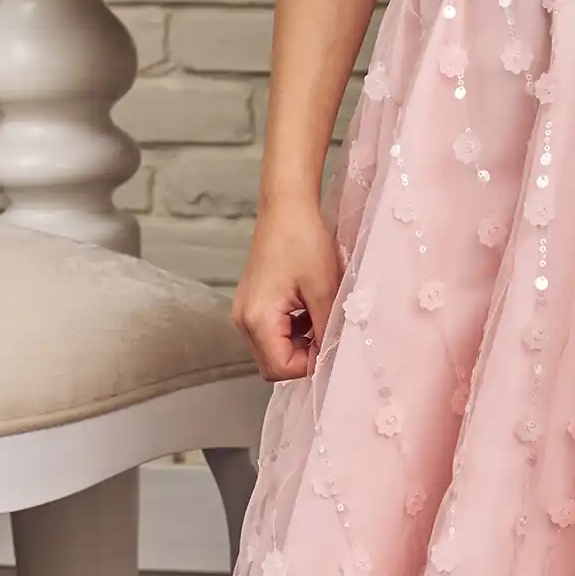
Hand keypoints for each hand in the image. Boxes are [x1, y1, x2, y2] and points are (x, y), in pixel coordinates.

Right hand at [233, 198, 344, 381]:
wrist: (287, 206)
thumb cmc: (304, 240)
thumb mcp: (324, 290)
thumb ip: (326, 330)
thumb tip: (331, 357)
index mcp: (258, 319)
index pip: (281, 369)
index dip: (309, 365)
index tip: (331, 345)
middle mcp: (243, 319)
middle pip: (272, 365)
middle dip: (302, 357)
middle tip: (327, 334)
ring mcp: (244, 311)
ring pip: (271, 350)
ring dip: (298, 344)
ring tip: (320, 317)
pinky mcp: (251, 302)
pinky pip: (270, 332)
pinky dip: (291, 331)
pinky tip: (309, 309)